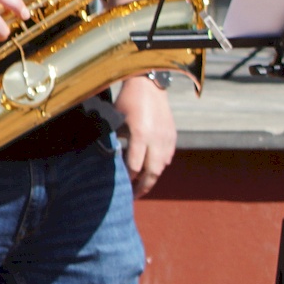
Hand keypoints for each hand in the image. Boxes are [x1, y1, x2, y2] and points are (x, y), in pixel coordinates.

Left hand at [117, 74, 177, 196]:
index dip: (128, 179)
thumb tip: (110, 159)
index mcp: (141, 135)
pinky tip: (151, 172)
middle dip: (143, 186)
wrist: (149, 85)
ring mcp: (167, 138)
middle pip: (152, 171)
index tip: (121, 187)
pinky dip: (159, 167)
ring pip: (162, 166)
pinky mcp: (172, 136)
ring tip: (142, 188)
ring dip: (152, 178)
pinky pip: (167, 157)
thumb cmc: (127, 101)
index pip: (135, 166)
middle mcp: (157, 139)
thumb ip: (116, 140)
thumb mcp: (116, 120)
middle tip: (133, 197)